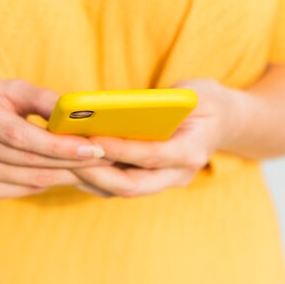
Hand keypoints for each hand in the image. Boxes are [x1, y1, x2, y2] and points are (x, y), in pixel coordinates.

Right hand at [0, 79, 110, 198]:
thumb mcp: (8, 88)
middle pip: (30, 161)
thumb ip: (43, 99)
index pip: (21, 136)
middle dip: (73, 161)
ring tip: (95, 165)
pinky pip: (24, 188)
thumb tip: (80, 113)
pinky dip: (50, 181)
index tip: (93, 147)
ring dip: (67, 174)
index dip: (58, 145)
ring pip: (31, 180)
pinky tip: (67, 172)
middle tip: (108, 157)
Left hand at [72, 79, 240, 197]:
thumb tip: (124, 104)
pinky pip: (117, 186)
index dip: (121, 149)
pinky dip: (94, 177)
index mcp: (191, 152)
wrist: (223, 122)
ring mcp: (164, 182)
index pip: (152, 156)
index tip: (93, 136)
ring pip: (121, 191)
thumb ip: (167, 99)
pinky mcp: (149, 182)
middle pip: (132, 185)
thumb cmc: (204, 103)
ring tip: (61, 162)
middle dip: (96, 173)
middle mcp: (178, 174)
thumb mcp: (195, 92)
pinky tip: (70, 163)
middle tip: (66, 156)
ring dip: (89, 179)